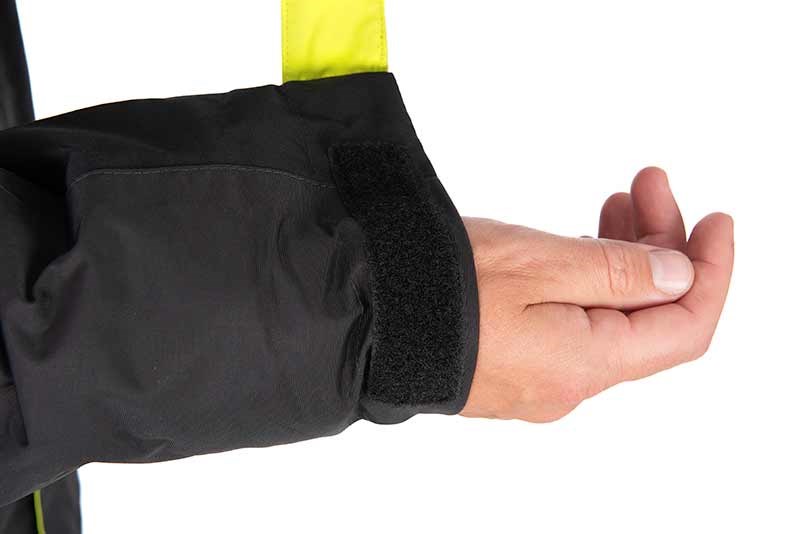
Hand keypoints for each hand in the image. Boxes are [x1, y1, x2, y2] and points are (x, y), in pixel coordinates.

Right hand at [460, 167, 733, 421]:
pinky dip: (588, 280)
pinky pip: (572, 323)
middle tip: (645, 185)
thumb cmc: (437, 289)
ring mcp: (539, 376)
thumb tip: (677, 277)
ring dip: (621, 258)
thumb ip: (617, 272)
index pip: (684, 327)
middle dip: (660, 248)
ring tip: (614, 201)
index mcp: (584, 363)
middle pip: (646, 317)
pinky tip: (579, 244)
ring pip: (607, 317)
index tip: (715, 220)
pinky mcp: (513, 361)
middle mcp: (568, 382)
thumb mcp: (538, 263)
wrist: (359, 319)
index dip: (712, 271)